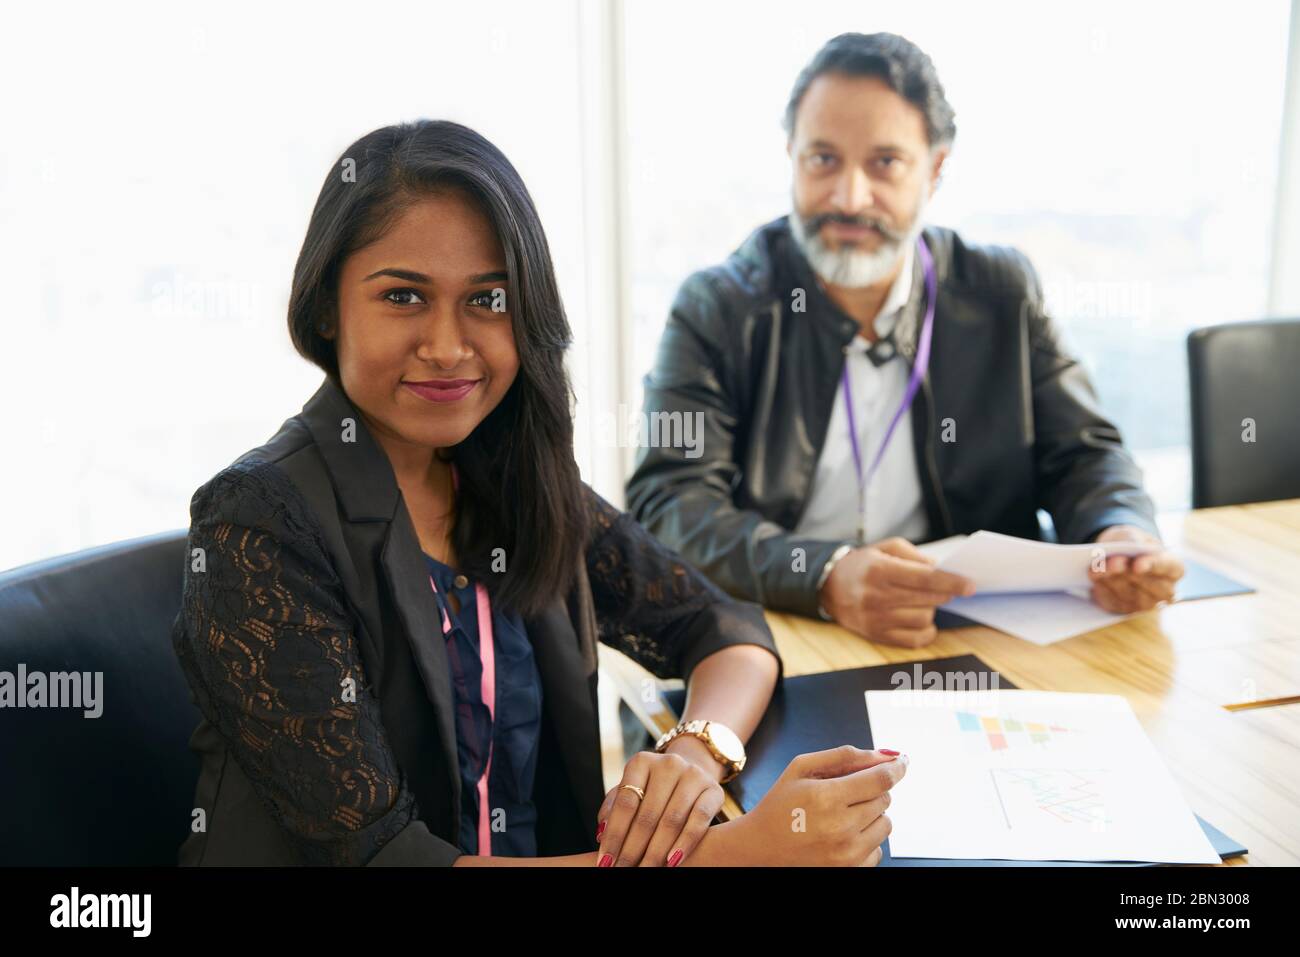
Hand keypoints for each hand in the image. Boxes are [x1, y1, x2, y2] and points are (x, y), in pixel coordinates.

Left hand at [595, 749, 725, 866]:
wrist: (692, 772)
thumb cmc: (652, 789)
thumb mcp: (631, 790)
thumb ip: (613, 809)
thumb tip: (602, 833)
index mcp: (641, 762)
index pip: (625, 803)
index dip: (615, 835)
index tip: (605, 861)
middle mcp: (668, 763)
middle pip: (647, 814)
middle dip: (633, 849)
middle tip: (623, 871)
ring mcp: (693, 775)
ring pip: (672, 820)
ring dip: (657, 851)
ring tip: (645, 870)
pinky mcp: (714, 790)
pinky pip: (699, 820)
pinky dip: (685, 843)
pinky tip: (672, 862)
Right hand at [693, 746, 905, 865]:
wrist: (760, 848)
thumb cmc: (780, 804)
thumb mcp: (802, 768)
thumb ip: (844, 756)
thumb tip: (884, 755)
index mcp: (826, 797)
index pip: (880, 779)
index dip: (896, 767)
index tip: (902, 761)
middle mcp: (840, 828)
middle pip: (884, 799)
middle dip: (871, 790)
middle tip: (845, 792)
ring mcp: (847, 854)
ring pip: (886, 823)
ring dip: (872, 814)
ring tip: (843, 814)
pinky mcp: (850, 870)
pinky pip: (879, 848)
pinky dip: (867, 838)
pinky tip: (843, 834)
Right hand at [820, 538, 975, 646]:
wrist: (829, 588)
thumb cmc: (863, 565)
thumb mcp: (885, 548)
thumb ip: (914, 556)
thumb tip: (941, 570)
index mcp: (879, 570)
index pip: (924, 578)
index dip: (951, 582)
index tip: (970, 585)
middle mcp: (876, 596)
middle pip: (927, 599)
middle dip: (943, 593)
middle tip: (945, 588)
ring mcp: (876, 619)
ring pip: (923, 618)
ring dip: (932, 609)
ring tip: (924, 601)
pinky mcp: (877, 635)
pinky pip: (915, 639)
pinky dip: (926, 630)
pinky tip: (922, 620)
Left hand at [1089, 525, 1183, 613]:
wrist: (1116, 554)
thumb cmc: (1129, 543)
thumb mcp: (1131, 534)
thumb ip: (1132, 539)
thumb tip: (1132, 545)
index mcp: (1174, 568)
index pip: (1167, 568)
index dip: (1152, 566)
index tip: (1137, 565)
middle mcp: (1164, 590)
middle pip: (1147, 585)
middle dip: (1126, 573)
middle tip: (1111, 563)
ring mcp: (1145, 603)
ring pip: (1128, 595)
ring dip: (1110, 580)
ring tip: (1096, 568)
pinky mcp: (1125, 609)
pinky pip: (1112, 602)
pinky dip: (1101, 589)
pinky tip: (1093, 578)